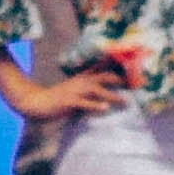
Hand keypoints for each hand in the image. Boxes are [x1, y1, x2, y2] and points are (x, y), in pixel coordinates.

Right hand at [0, 56, 130, 125]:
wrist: (38, 102)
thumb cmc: (58, 98)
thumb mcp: (75, 90)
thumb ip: (89, 91)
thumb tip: (106, 96)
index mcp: (82, 77)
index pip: (102, 68)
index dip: (117, 66)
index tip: (132, 66)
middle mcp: (81, 82)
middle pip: (104, 76)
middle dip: (120, 80)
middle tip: (135, 85)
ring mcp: (75, 91)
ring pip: (97, 90)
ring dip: (112, 96)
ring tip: (125, 102)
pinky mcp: (70, 102)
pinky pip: (85, 104)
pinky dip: (95, 106)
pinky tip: (105, 108)